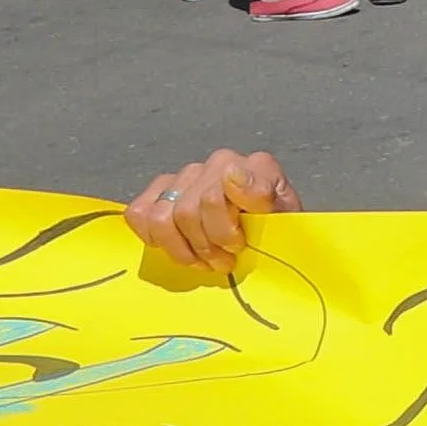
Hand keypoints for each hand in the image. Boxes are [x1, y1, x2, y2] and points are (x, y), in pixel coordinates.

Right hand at [121, 149, 296, 276]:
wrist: (268, 236)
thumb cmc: (276, 233)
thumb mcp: (286, 222)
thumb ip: (265, 197)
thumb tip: (232, 176)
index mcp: (255, 166)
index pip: (219, 192)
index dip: (224, 228)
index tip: (239, 245)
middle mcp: (219, 163)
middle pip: (189, 210)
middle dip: (206, 246)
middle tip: (224, 262)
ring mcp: (188, 175)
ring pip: (162, 216)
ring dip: (181, 248)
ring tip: (203, 261)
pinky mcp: (164, 190)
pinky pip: (140, 212)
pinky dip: (153, 237)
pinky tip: (177, 247)